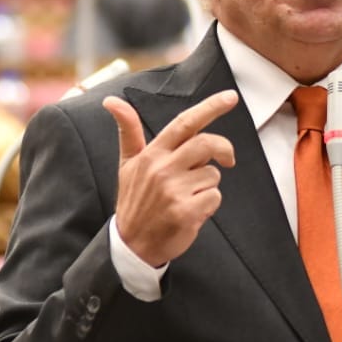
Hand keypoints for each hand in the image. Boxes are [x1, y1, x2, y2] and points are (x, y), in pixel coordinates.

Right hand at [104, 89, 238, 266]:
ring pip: (213, 175)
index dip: (210, 107)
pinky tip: (193, 212)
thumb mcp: (127, 164)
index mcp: (152, 154)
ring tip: (191, 196)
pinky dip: (210, 205)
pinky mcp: (185, 212)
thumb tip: (111, 100)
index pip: (185, 123)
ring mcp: (173, 191)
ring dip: (209, 186)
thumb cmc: (135, 201)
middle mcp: (162, 169)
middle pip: (207, 144)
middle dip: (225, 149)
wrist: (132, 245)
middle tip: (228, 160)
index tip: (230, 97)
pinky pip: (214, 198)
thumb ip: (128, 131)